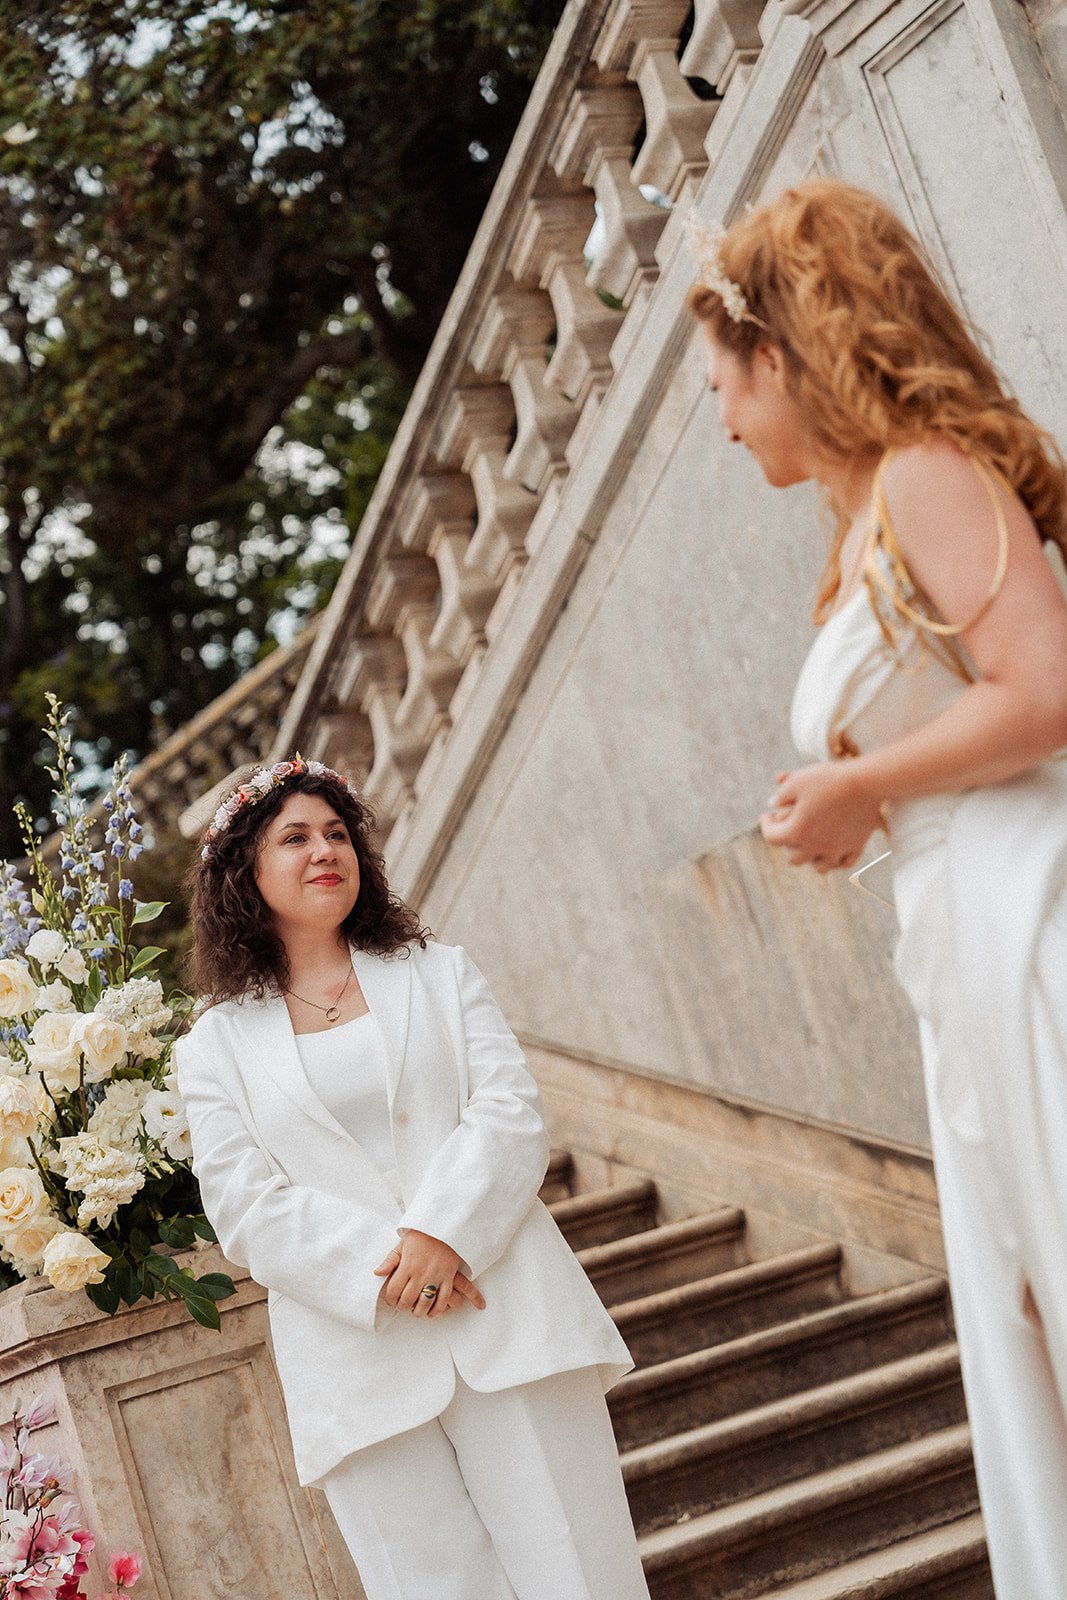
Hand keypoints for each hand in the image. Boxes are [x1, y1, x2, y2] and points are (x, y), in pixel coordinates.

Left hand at [373, 1230, 486, 1317]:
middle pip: (407, 1300)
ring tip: (416, 1309)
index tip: (391, 1300)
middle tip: (402, 1305)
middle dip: (403, 1306)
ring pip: (425, 1303)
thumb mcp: (403, 1243)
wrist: (445, 1225)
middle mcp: (421, 1273)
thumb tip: (377, 1273)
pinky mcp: (449, 1277)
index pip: (393, 1291)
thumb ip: (390, 1260)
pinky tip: (432, 1311)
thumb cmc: (423, 1233)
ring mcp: (436, 1276)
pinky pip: (443, 1299)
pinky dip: (437, 1309)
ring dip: (419, 1311)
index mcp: (407, 1265)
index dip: (390, 1300)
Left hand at [759, 763, 884, 872]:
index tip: (767, 814)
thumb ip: (781, 794)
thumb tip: (772, 804)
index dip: (766, 825)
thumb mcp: (798, 780)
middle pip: (793, 858)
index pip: (772, 837)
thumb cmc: (830, 778)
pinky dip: (836, 860)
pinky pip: (844, 863)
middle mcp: (817, 846)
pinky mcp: (857, 846)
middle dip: (787, 844)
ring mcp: (838, 849)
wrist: (867, 781)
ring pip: (819, 867)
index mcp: (798, 831)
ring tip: (810, 844)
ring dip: (811, 857)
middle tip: (789, 829)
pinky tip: (833, 850)